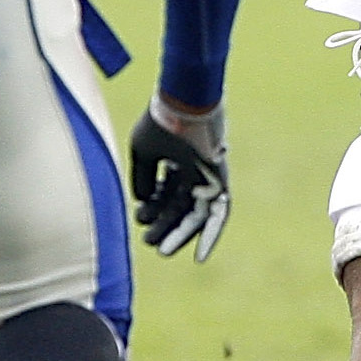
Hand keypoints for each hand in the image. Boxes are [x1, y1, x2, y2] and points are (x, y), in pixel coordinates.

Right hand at [128, 94, 229, 259]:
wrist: (185, 103)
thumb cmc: (164, 121)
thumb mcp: (144, 152)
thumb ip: (142, 177)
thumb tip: (143, 202)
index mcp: (175, 161)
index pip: (164, 194)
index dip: (152, 209)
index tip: (139, 217)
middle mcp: (193, 171)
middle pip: (180, 207)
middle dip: (164, 226)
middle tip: (149, 243)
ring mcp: (208, 176)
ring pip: (196, 214)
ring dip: (180, 234)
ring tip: (161, 251)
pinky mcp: (220, 181)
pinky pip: (218, 214)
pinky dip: (210, 235)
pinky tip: (200, 257)